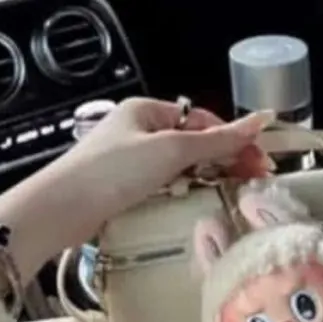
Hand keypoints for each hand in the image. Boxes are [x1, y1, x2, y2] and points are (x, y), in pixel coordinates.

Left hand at [0, 97, 275, 282]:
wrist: (62, 210)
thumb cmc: (113, 171)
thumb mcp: (171, 149)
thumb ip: (217, 139)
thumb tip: (260, 120)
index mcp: (147, 110)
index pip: (203, 120)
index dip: (234, 138)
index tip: (259, 161)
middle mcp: (139, 130)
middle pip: (195, 142)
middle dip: (226, 158)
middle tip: (256, 179)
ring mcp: (132, 160)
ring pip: (182, 165)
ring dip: (209, 176)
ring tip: (237, 191)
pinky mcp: (126, 187)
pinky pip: (167, 184)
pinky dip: (187, 190)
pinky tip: (202, 200)